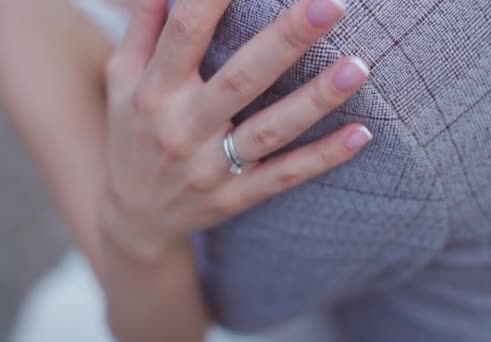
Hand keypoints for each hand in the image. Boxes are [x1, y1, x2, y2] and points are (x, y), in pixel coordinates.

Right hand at [99, 0, 371, 259]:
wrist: (135, 218)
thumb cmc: (132, 135)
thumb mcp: (122, 81)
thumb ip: (143, 29)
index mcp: (155, 92)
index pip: (185, 33)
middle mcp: (184, 128)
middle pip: (241, 78)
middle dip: (286, 39)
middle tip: (331, 4)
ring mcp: (213, 167)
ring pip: (271, 130)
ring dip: (315, 99)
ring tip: (358, 67)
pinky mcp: (237, 196)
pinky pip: (284, 176)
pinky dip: (323, 157)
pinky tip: (361, 134)